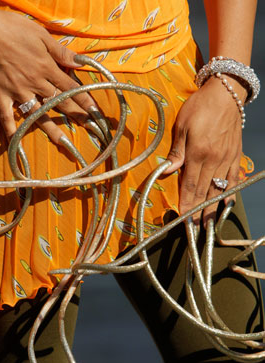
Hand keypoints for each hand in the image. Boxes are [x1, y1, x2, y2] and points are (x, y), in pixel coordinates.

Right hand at [0, 9, 95, 140]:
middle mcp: (35, 83)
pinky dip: (11, 131)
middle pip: (59, 102)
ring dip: (51, 129)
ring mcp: (18, 91)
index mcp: (46, 68)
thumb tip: (80, 62)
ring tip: (63, 142)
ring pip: (38, 114)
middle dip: (77, 116)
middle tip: (91, 129)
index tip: (97, 112)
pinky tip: (16, 145)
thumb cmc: (14, 28)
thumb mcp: (42, 35)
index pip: (71, 87)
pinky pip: (6, 117)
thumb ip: (61, 52)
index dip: (85, 100)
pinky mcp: (1, 95)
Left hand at [165, 76, 245, 225]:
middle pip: (204, 192)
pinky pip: (233, 179)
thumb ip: (176, 152)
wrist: (226, 92)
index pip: (190, 186)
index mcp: (198, 154)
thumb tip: (166, 172)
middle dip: (197, 213)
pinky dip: (229, 193)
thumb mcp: (182, 126)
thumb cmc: (200, 107)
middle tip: (194, 230)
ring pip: (219, 189)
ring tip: (208, 225)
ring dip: (212, 209)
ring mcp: (227, 159)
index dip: (186, 205)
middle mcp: (214, 160)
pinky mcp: (236, 156)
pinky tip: (226, 205)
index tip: (182, 220)